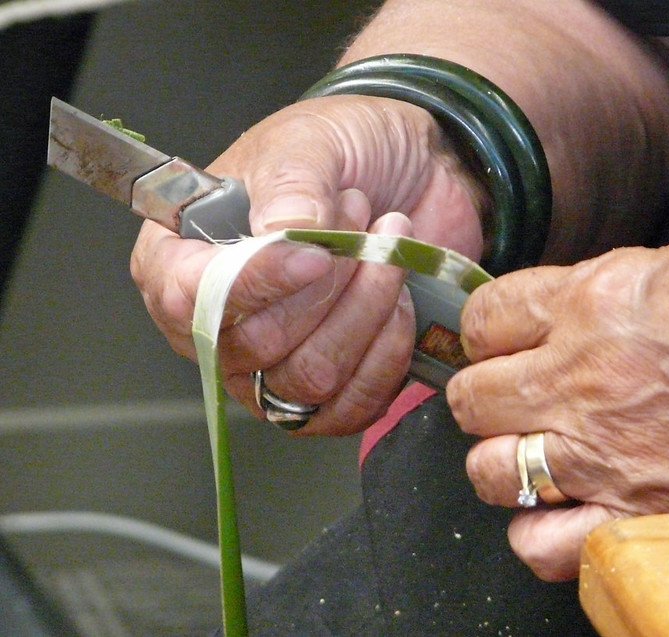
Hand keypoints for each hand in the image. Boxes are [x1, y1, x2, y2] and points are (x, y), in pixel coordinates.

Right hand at [131, 95, 485, 434]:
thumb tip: (284, 236)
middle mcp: (218, 323)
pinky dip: (387, 355)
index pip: (191, 299)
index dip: (256, 284)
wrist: (415, 175)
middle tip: (360, 221)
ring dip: (365, 312)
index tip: (316, 254)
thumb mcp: (310, 144)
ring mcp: (271, 365)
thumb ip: (292, 187)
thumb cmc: (345, 154)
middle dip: (330, 285)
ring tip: (385, 251)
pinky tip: (398, 303)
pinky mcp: (328, 389)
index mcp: (182, 258)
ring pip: (309, 379)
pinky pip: (350, 408)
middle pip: (259, 346)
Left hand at [447, 231, 668, 579]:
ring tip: (533, 456)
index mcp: (588, 302)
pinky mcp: (637, 515)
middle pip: (472, 399)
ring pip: (489, 471)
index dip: (484, 332)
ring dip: (503, 464)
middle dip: (485, 398)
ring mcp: (601, 454)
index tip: (499, 342)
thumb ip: (600, 292)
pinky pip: (542, 545)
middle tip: (514, 399)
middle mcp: (579, 379)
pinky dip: (539, 533)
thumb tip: (558, 314)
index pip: (484, 317)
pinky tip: (560, 513)